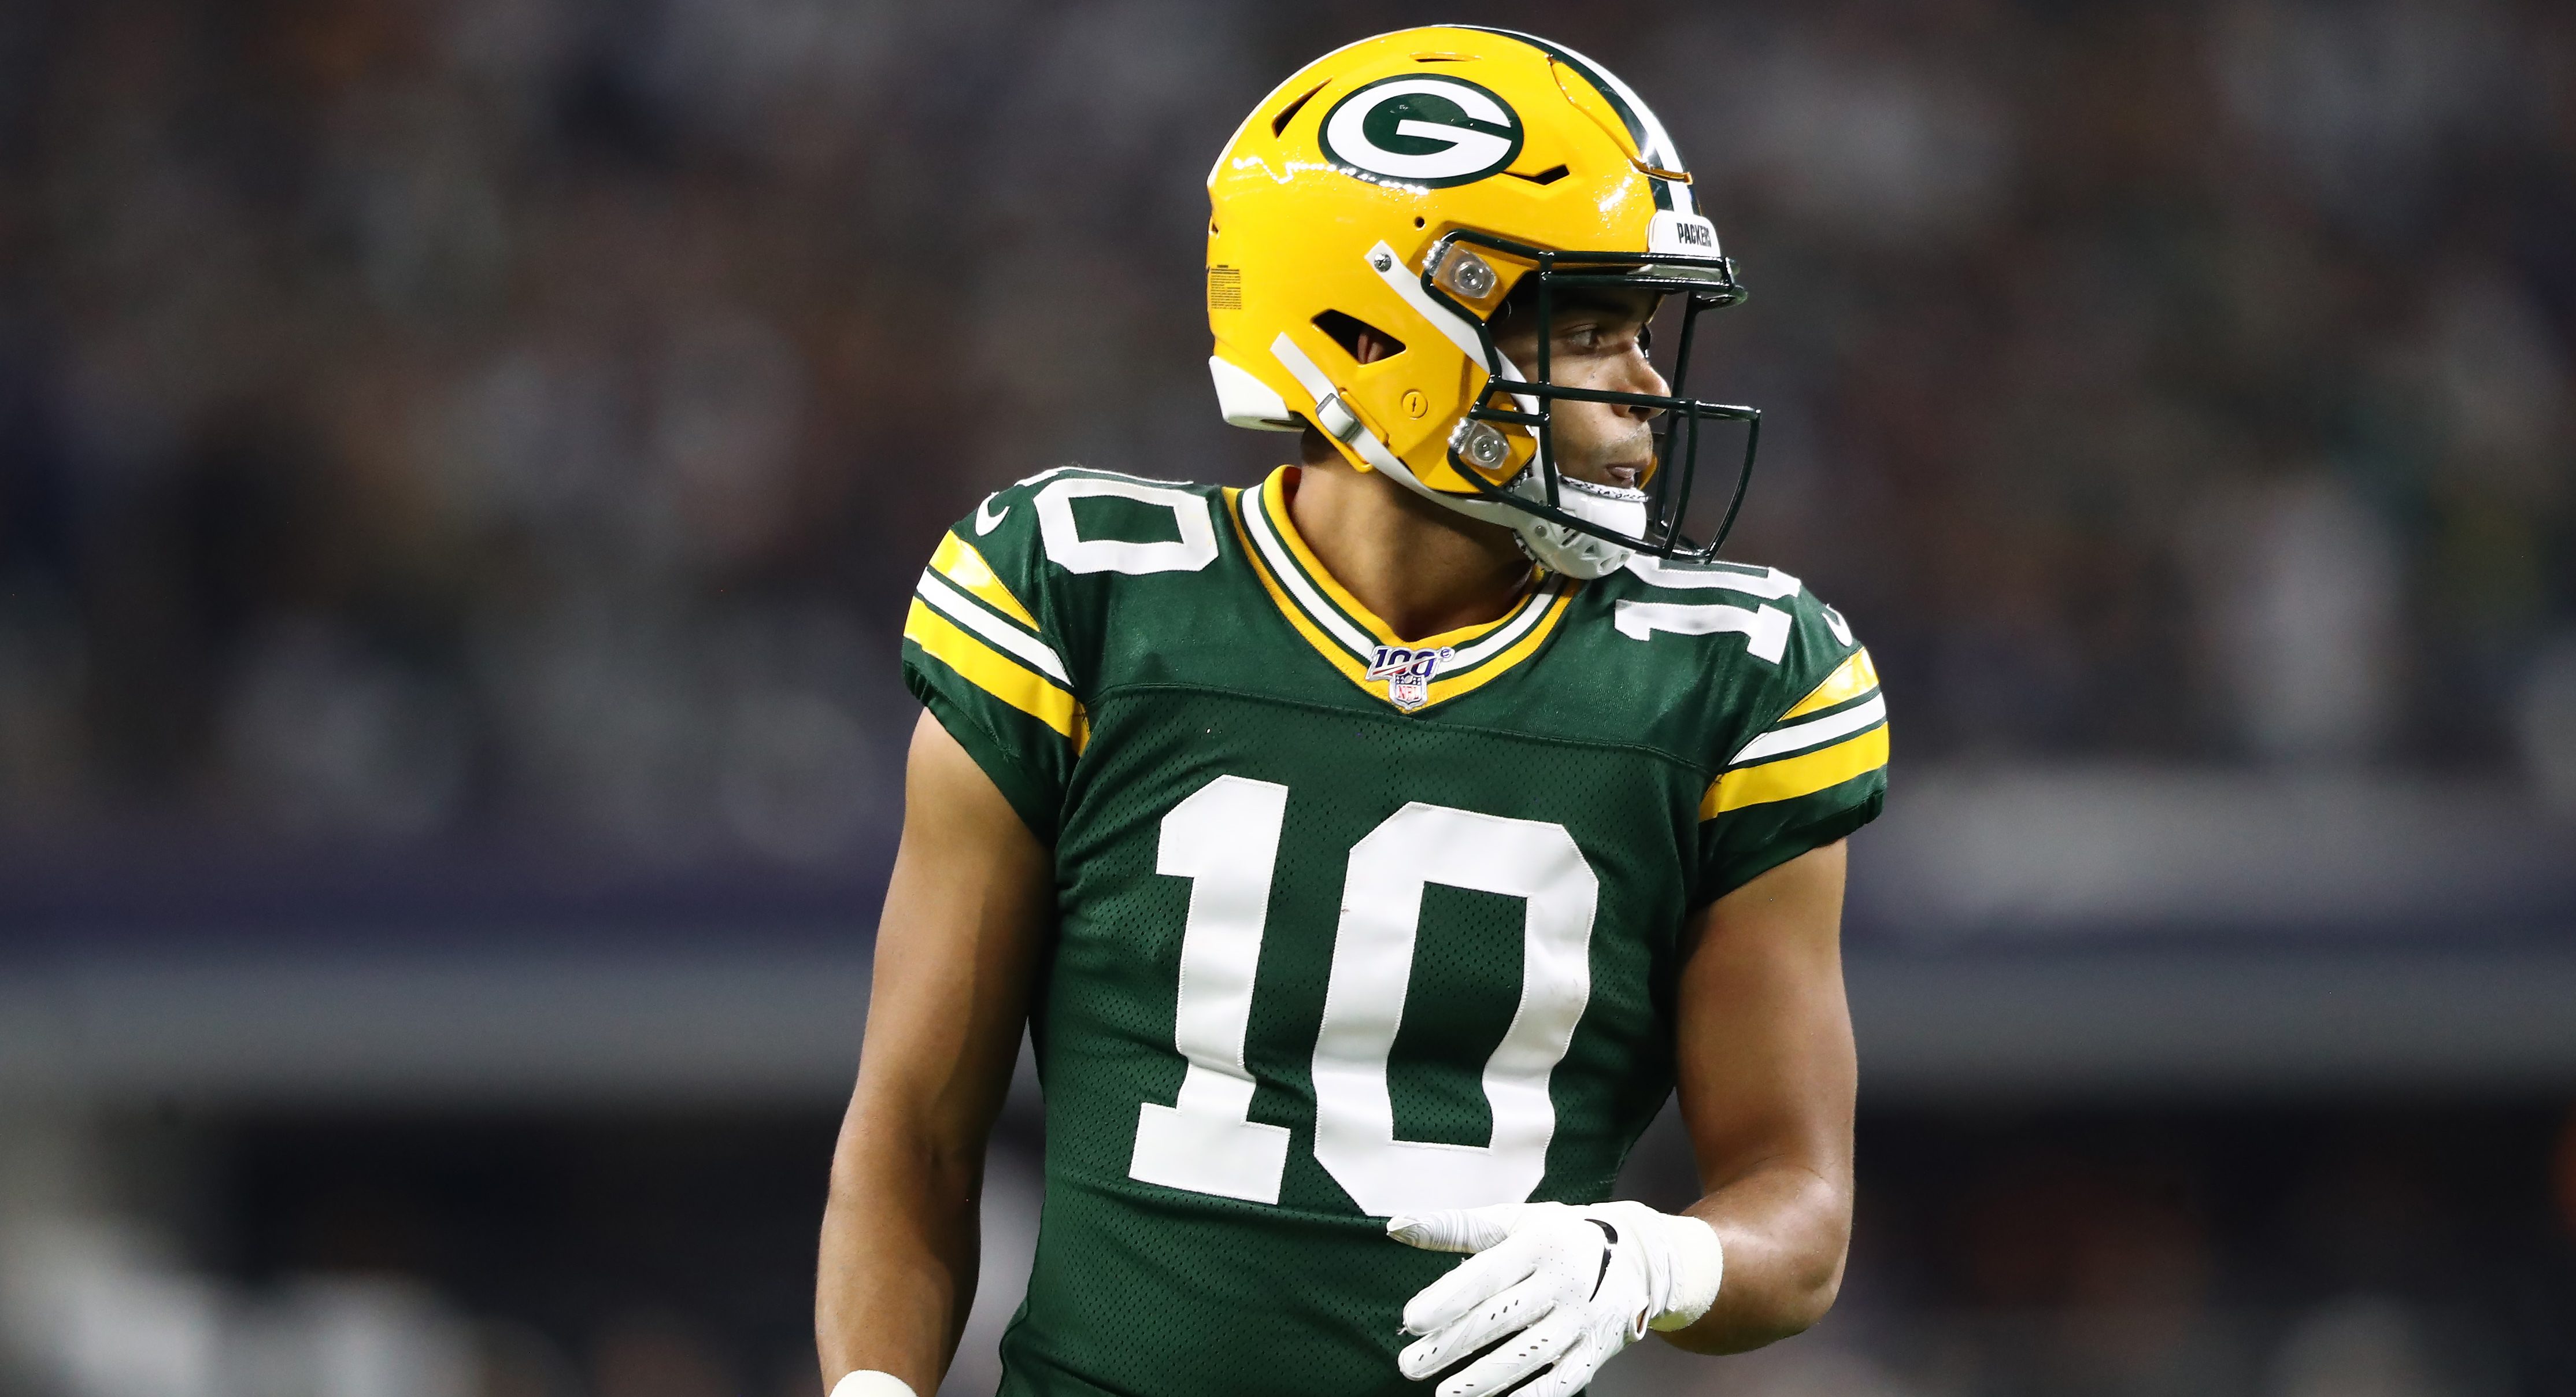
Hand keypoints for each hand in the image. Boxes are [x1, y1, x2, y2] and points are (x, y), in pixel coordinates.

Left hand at [1386, 1201, 1723, 1396]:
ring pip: (1528, 1355)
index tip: (1412, 1319)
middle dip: (1451, 1345)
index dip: (1448, 1298)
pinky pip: (1563, 1381)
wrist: (1637, 1256)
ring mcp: (1584, 1318)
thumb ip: (1455, 1227)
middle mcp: (1565, 1281)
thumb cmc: (1557, 1236)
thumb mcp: (1513, 1221)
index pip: (1488, 1274)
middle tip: (1409, 1364)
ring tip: (1444, 1394)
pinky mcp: (1598, 1349)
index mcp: (1540, 1243)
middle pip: (1502, 1318)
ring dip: (1483, 1379)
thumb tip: (1397, 1228)